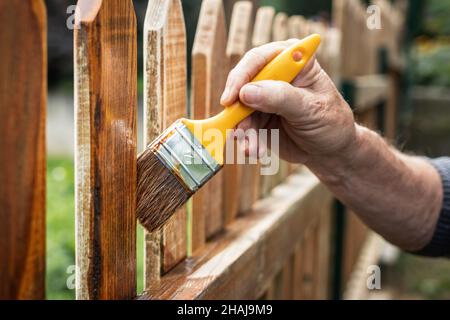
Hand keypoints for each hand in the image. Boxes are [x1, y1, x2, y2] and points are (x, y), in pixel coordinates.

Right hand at [220, 39, 356, 164]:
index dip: (242, 75)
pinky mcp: (256, 117)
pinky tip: (255, 151)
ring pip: (239, 109)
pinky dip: (246, 140)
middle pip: (242, 83)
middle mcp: (274, 74)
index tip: (233, 97)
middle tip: (238, 129)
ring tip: (252, 149)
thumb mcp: (310, 108)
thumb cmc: (330, 122)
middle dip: (237, 108)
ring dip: (243, 130)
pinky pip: (242, 126)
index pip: (259, 59)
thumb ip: (280, 98)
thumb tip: (247, 92)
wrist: (330, 151)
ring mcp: (263, 96)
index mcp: (291, 61)